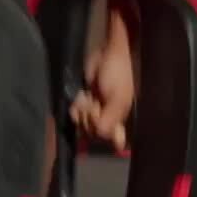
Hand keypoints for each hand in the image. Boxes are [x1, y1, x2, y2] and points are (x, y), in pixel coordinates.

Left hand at [70, 35, 134, 151]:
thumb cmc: (119, 75)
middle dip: (91, 120)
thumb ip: (110, 120)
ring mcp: (95, 112)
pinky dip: (75, 108)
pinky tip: (81, 97)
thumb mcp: (118, 99)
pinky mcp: (84, 104)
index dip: (106, 136)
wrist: (107, 54)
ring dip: (82, 113)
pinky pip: (75, 115)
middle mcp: (108, 119)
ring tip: (89, 98)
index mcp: (121, 120)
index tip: (105, 125)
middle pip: (94, 134)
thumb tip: (101, 136)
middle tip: (97, 103)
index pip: (115, 142)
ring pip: (83, 126)